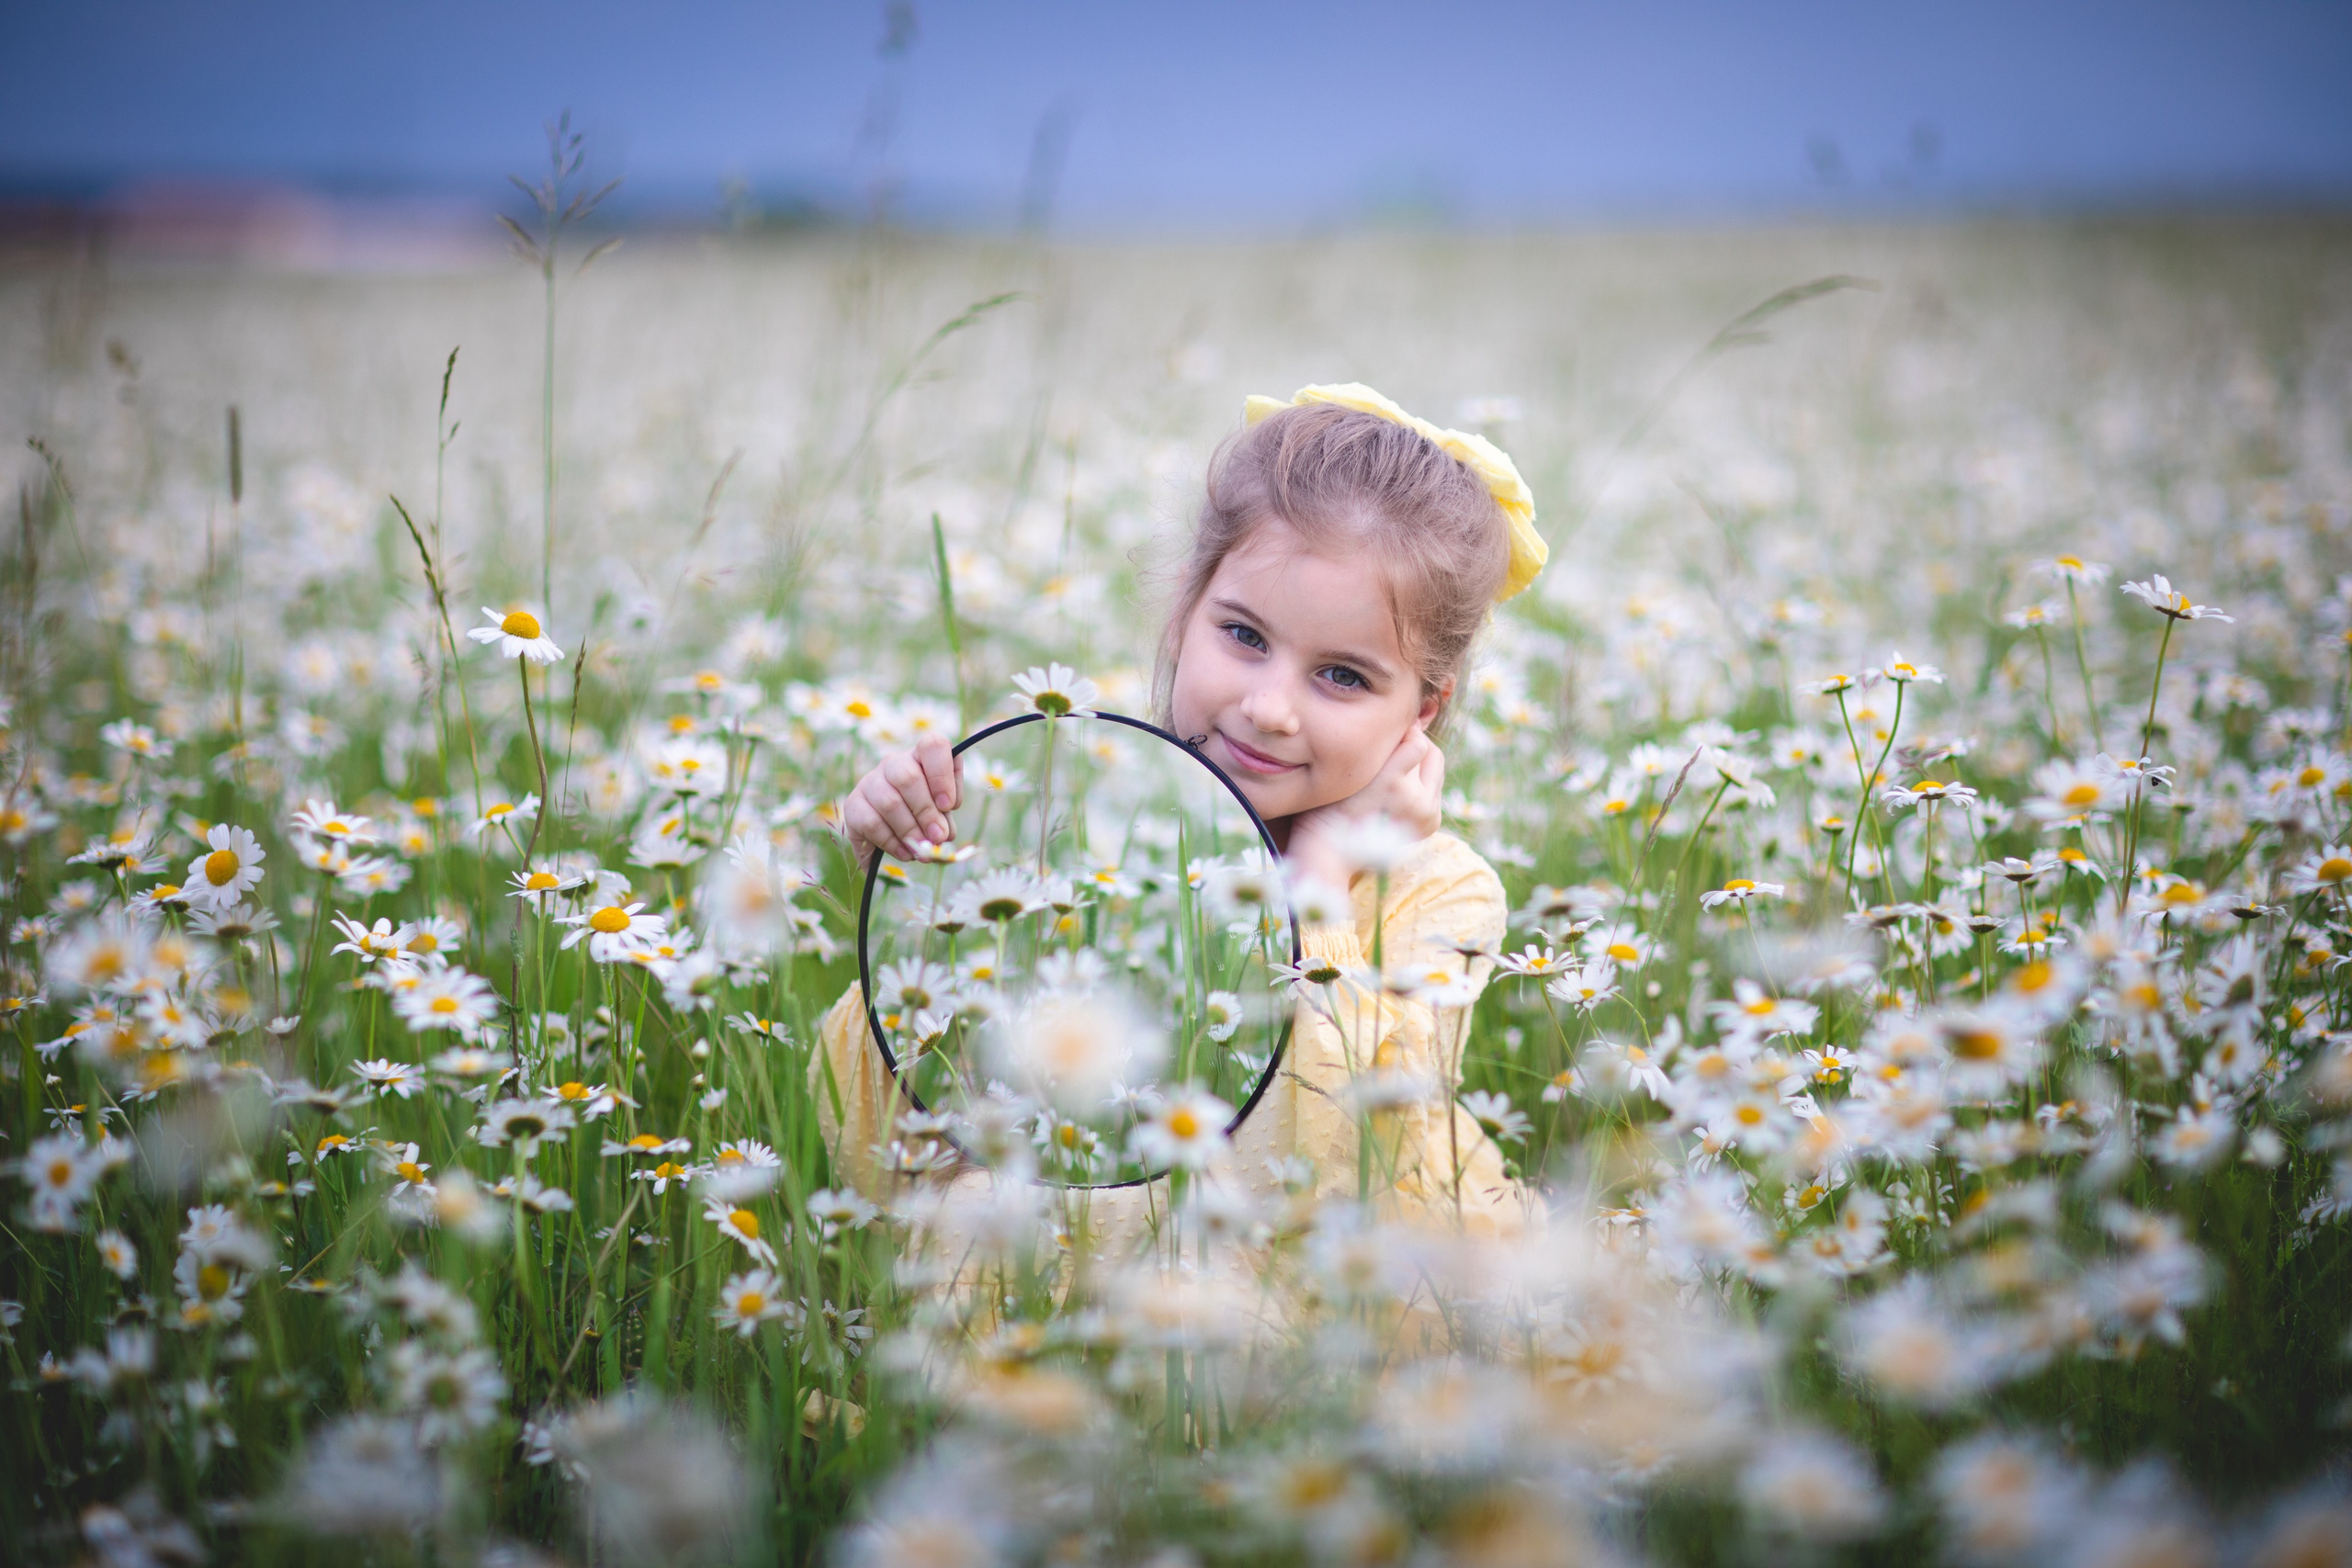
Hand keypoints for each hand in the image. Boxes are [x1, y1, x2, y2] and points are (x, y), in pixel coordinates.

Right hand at [842, 734, 961, 864]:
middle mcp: (893, 763)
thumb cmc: (924, 816)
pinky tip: (905, 852)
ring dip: (910, 830)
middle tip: (938, 837)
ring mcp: (870, 782)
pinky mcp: (853, 805)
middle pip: (907, 777)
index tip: (949, 805)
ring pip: (889, 802)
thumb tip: (942, 836)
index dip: (942, 774)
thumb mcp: (941, 814)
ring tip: (922, 849)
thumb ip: (945, 821)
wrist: (889, 833)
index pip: (933, 746)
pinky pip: (872, 823)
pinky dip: (892, 842)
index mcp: (921, 757)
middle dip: (926, 811)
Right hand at [1286, 726, 1444, 887]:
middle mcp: (1417, 804)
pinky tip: (1398, 791)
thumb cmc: (1333, 800)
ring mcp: (1428, 817)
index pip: (1418, 741)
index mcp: (1394, 786)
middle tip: (1392, 751)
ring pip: (1436, 770)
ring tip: (1393, 772)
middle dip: (1416, 747)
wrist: (1333, 847)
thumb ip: (1386, 746)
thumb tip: (1414, 725)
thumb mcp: (1352, 768)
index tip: (1386, 737)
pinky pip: (1434, 789)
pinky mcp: (1431, 825)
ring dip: (1419, 766)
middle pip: (1433, 754)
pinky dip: (1420, 784)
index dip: (1402, 733)